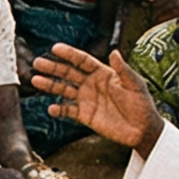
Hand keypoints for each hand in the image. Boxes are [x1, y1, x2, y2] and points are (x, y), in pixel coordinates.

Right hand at [29, 46, 160, 151]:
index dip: (69, 54)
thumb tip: (114, 52)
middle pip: (68, 73)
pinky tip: (51, 108)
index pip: (82, 61)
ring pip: (64, 89)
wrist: (142, 130)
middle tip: (38, 63)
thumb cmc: (142, 104)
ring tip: (35, 80)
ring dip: (50, 85)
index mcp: (103, 73)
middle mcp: (91, 84)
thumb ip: (123, 70)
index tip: (55, 48)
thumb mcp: (135, 85)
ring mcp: (86, 99)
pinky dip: (58, 109)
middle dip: (53, 68)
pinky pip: (68, 110)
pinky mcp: (85, 115)